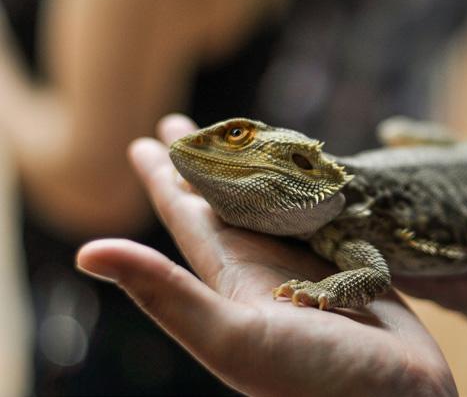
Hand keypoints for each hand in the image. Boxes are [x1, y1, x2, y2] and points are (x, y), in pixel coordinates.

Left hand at [75, 114, 454, 396]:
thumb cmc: (316, 380)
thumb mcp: (231, 336)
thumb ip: (165, 293)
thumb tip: (86, 252)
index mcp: (231, 277)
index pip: (185, 214)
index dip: (161, 177)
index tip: (144, 139)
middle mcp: (266, 264)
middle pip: (227, 199)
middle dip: (206, 163)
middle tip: (190, 124)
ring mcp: (310, 261)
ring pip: (276, 201)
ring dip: (260, 170)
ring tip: (249, 139)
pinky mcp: (351, 261)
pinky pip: (324, 212)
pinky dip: (313, 188)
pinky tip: (312, 172)